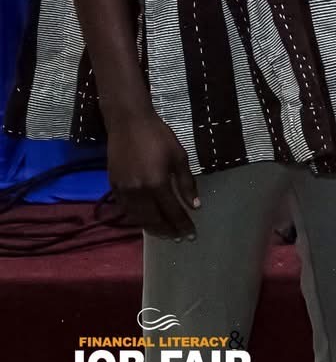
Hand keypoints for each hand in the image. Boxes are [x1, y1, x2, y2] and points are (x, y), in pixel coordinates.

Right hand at [107, 113, 199, 239]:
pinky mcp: (113, 187)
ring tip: (164, 233)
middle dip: (167, 231)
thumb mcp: (179, 157)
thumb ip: (186, 183)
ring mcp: (123, 191)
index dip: (182, 225)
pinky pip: (126, 209)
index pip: (172, 211)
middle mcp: (138, 192)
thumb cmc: (159, 137)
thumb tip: (195, 206)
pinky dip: (137, 218)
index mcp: (157, 184)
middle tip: (178, 238)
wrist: (128, 123)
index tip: (191, 235)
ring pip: (138, 217)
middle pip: (153, 219)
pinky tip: (146, 220)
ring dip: (152, 228)